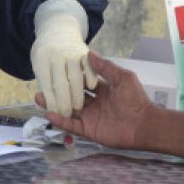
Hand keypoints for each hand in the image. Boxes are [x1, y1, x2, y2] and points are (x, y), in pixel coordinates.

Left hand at [31, 1, 96, 116]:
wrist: (58, 29)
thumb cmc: (46, 53)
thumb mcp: (39, 63)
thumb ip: (44, 81)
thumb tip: (49, 104)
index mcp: (41, 59)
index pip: (46, 85)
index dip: (50, 102)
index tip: (53, 114)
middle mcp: (55, 54)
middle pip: (61, 84)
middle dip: (64, 103)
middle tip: (67, 114)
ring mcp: (71, 52)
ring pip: (75, 78)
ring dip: (77, 96)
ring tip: (78, 107)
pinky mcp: (84, 51)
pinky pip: (89, 68)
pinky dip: (90, 79)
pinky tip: (90, 89)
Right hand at [37, 52, 153, 149]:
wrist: (144, 125)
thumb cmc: (136, 100)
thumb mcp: (123, 78)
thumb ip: (105, 67)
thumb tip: (89, 53)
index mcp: (102, 90)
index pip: (82, 82)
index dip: (70, 77)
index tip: (56, 69)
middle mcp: (94, 103)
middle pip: (71, 96)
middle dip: (58, 90)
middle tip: (43, 83)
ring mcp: (90, 117)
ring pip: (68, 110)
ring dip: (55, 104)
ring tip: (39, 97)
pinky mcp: (89, 130)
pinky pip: (72, 125)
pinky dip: (60, 120)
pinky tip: (49, 114)